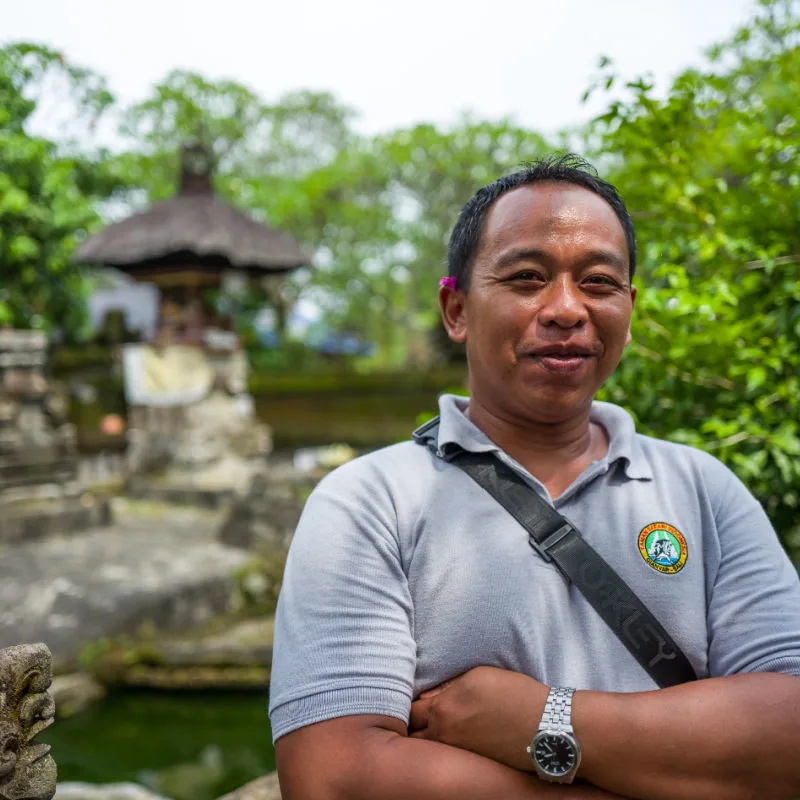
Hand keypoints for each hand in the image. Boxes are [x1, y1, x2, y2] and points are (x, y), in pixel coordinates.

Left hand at [409, 666, 548, 771]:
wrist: (547, 728)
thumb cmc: (516, 695)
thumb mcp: (479, 677)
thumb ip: (448, 687)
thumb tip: (428, 696)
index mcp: (443, 709)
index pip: (410, 708)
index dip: (406, 702)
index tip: (406, 697)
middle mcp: (444, 735)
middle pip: (413, 733)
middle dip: (410, 724)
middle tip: (412, 717)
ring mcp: (456, 754)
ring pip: (428, 748)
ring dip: (425, 738)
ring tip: (430, 729)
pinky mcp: (470, 765)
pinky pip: (447, 755)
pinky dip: (444, 748)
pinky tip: (452, 739)